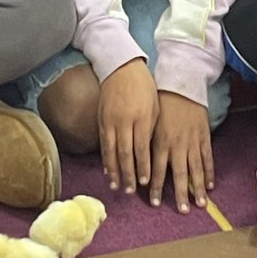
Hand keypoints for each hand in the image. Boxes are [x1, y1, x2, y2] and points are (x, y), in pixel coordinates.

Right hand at [98, 59, 159, 193]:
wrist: (121, 67)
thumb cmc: (144, 87)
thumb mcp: (155, 106)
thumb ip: (152, 129)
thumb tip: (151, 152)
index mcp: (143, 117)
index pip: (142, 148)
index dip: (143, 166)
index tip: (146, 182)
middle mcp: (125, 121)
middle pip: (126, 153)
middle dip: (129, 174)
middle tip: (131, 191)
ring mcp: (111, 121)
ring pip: (112, 151)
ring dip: (115, 171)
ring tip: (117, 187)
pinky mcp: (101, 120)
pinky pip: (103, 144)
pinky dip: (105, 159)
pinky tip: (107, 170)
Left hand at [150, 92, 213, 212]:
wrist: (181, 86)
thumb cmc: (161, 104)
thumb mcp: (149, 124)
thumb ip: (146, 144)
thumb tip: (137, 163)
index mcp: (161, 142)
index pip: (157, 171)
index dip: (155, 187)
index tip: (154, 203)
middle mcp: (177, 145)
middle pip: (180, 175)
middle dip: (181, 194)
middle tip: (183, 210)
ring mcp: (193, 142)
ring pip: (197, 169)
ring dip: (199, 188)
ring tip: (201, 204)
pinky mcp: (204, 137)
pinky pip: (208, 158)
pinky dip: (210, 172)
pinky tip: (211, 185)